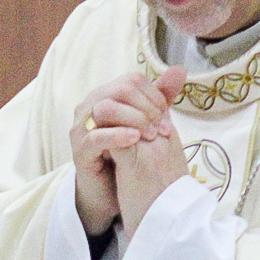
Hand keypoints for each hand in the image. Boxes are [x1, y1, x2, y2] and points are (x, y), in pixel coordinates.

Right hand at [69, 72, 176, 234]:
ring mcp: (81, 127)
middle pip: (120, 89)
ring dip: (134, 119)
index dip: (154, 95)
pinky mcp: (79, 149)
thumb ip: (160, 98)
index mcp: (106, 95)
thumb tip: (180, 69)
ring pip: (105, 108)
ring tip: (150, 134)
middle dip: (146, 106)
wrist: (111, 189)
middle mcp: (90, 105)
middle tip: (162, 127)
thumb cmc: (128, 153)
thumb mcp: (147, 122)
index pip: (132, 80)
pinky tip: (135, 140)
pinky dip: (117, 135)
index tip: (167, 117)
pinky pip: (95, 136)